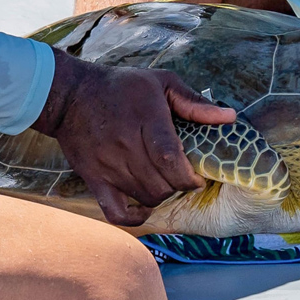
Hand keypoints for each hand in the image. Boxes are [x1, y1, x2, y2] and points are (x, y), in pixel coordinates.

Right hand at [32, 49, 236, 225]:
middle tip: (182, 176)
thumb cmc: (121, 86)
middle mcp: (126, 146)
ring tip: (164, 181)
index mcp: (147, 121)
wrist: (70, 95)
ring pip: (145, 197)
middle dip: (179, 185)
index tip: (198, 176)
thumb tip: (229, 117)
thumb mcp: (161, 82)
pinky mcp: (94, 179)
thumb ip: (194, 103)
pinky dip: (133, 217)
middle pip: (161, 184)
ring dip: (161, 195)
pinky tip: (144, 207)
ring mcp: (109, 166)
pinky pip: (115, 212)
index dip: (189, 176)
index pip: (171, 160)